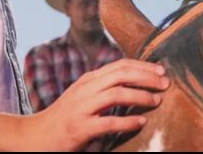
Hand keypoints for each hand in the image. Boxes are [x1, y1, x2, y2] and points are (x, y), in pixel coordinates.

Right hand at [23, 59, 169, 150]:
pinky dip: (127, 121)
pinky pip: (108, 122)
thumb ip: (105, 87)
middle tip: (166, 83)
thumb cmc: (66, 117)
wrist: (36, 137)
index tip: (162, 70)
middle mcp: (85, 89)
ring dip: (141, 95)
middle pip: (121, 74)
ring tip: (157, 100)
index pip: (120, 65)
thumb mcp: (84, 96)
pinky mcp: (80, 128)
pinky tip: (141, 122)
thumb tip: (135, 81)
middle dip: (147, 76)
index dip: (143, 66)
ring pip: (116, 94)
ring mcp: (81, 108)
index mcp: (89, 80)